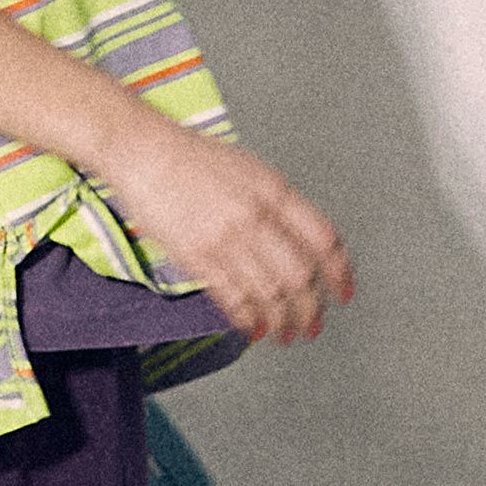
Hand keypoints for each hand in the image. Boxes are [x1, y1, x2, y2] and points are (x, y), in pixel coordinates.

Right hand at [97, 108, 355, 346]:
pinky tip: (252, 328)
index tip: (342, 293)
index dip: (339, 273)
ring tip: (283, 334)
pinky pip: (234, 299)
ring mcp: (226, 237)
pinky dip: (249, 320)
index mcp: (273, 190)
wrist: (143, 151)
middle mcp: (256, 215)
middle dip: (310, 310)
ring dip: (282, 322)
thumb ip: (277, 203)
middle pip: (300, 276)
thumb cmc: (191, 157)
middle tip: (311, 326)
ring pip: (270, 295)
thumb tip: (301, 243)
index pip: (323, 239)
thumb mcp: (248, 168)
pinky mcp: (197, 255)